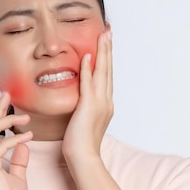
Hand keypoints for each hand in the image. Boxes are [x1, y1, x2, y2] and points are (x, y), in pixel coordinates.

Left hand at [63, 30, 113, 160]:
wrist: (83, 157)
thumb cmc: (80, 143)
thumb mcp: (84, 120)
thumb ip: (85, 107)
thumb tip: (81, 101)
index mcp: (105, 104)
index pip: (106, 76)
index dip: (107, 58)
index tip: (106, 43)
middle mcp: (106, 101)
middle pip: (108, 70)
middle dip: (108, 49)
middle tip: (108, 32)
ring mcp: (99, 103)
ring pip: (102, 72)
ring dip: (102, 53)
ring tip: (103, 36)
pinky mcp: (89, 107)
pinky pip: (88, 83)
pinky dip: (88, 69)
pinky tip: (87, 56)